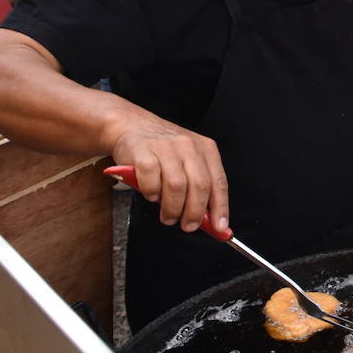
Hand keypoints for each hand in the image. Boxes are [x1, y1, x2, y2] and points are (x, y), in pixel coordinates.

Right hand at [110, 116, 228, 233]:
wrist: (132, 126)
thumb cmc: (163, 150)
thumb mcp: (188, 161)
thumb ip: (199, 186)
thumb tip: (211, 219)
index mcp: (206, 149)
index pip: (218, 182)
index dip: (220, 207)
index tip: (220, 226)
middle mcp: (188, 146)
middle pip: (199, 185)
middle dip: (195, 212)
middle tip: (188, 225)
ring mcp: (165, 147)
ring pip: (176, 186)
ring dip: (172, 208)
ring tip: (168, 216)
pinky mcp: (143, 152)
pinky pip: (151, 181)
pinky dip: (152, 193)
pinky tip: (152, 195)